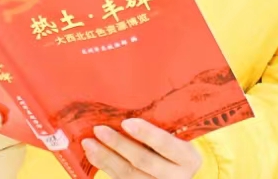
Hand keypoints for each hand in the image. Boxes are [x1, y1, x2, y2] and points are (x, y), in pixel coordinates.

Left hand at [82, 118, 202, 178]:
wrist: (178, 173)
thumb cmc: (175, 146)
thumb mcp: (177, 137)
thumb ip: (162, 127)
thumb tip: (129, 106)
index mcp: (188, 158)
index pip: (166, 144)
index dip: (146, 134)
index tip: (126, 122)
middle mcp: (176, 177)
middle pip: (143, 161)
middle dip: (119, 144)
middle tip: (99, 129)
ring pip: (129, 175)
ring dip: (105, 158)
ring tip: (89, 143)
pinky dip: (105, 167)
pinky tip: (93, 155)